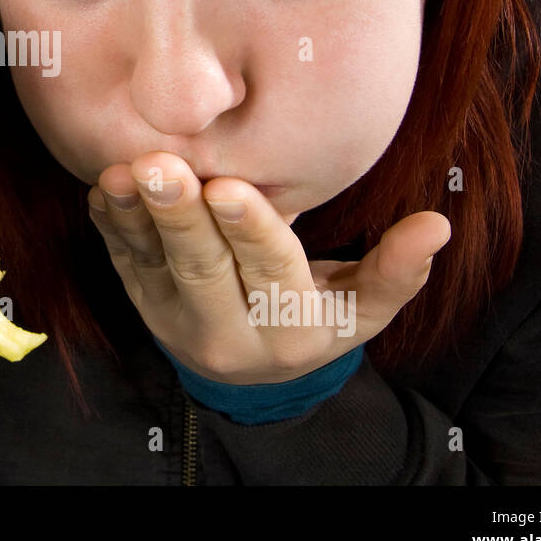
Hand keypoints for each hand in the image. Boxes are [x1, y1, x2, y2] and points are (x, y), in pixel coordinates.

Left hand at [87, 151, 450, 384]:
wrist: (250, 374)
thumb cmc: (314, 321)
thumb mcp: (361, 310)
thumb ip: (395, 271)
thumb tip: (437, 225)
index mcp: (289, 324)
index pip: (271, 272)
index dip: (251, 231)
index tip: (231, 188)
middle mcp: (227, 327)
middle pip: (202, 267)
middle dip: (180, 215)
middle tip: (160, 166)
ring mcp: (175, 316)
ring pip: (153, 264)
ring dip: (134, 216)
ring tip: (121, 174)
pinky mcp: (141, 300)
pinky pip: (121, 261)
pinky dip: (109, 223)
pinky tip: (102, 188)